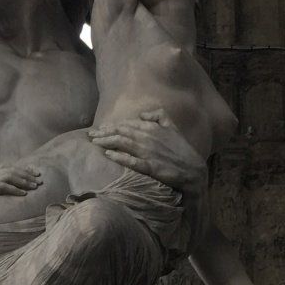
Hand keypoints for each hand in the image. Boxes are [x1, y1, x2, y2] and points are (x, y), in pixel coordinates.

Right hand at [0, 163, 40, 206]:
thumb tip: (4, 194)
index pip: (9, 167)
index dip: (23, 168)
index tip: (36, 172)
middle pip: (12, 170)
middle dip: (27, 174)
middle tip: (40, 180)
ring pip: (8, 176)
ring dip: (24, 181)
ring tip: (35, 187)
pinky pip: (1, 187)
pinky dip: (14, 189)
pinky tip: (23, 194)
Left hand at [89, 108, 207, 194]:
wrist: (193, 170)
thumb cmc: (182, 150)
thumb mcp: (173, 128)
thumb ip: (159, 117)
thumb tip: (143, 114)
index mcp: (153, 128)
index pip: (126, 125)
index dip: (111, 126)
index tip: (99, 129)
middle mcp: (149, 138)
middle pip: (121, 133)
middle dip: (104, 133)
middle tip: (90, 135)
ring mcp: (149, 153)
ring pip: (123, 144)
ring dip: (107, 142)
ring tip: (94, 142)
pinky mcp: (150, 167)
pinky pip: (132, 161)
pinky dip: (120, 157)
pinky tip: (109, 155)